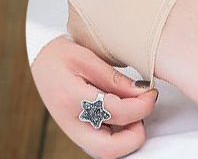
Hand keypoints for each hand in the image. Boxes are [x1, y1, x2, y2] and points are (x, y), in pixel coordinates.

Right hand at [30, 36, 157, 157]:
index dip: (142, 105)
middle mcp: (71, 123)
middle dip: (135, 133)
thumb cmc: (61, 56)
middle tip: (144, 108)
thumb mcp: (89, 59)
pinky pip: (101, 142)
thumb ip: (116, 79)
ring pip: (106, 150)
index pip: (117, 113)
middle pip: (109, 148)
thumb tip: (142, 91)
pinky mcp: (76, 132)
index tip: (151, 93)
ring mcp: (72, 131)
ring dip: (127, 135)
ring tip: (135, 108)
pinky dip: (118, 134)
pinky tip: (124, 112)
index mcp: (73, 100)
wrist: (38, 62)